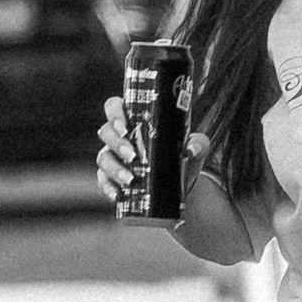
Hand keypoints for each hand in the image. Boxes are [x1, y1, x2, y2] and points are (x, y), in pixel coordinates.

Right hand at [95, 95, 209, 205]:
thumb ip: (198, 144)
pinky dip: (109, 188)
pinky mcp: (111, 179)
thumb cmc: (183, 157)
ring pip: (103, 158)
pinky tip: (119, 194)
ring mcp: (113, 157)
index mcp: (134, 121)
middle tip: (133, 156)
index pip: (114, 107)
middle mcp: (119, 137)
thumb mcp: (195, 148)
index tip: (126, 126)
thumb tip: (191, 150)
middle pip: (105, 132)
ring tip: (130, 179)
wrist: (182, 186)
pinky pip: (103, 182)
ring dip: (114, 168)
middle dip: (117, 144)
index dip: (115, 114)